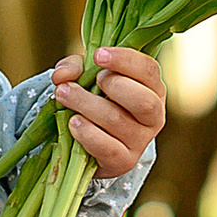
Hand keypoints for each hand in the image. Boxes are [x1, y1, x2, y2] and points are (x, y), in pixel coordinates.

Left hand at [57, 42, 165, 176]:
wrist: (94, 144)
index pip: (149, 70)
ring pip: (117, 121)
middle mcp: (154, 116)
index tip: (99, 55)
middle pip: (142, 100)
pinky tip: (73, 122)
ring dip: (86, 103)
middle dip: (112, 85)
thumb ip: (76, 67)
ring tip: (63, 94)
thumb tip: (62, 75)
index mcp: (152, 89)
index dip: (125, 60)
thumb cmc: (97, 101)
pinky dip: (86, 132)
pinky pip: (107, 147)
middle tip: (91, 80)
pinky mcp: (124, 162)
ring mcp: (140, 142)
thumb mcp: (88, 77)